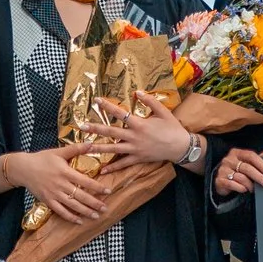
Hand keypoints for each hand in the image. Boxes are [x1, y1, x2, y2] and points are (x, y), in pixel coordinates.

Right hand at [4, 143, 112, 222]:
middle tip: (105, 208)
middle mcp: (60, 184)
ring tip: (96, 216)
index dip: (97, 187)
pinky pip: (60, 211)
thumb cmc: (42, 158)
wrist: (23, 168)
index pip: (85, 181)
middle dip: (94, 203)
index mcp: (65, 172)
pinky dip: (70, 217)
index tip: (108, 191)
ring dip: (85, 212)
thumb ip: (76, 149)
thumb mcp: (59, 152)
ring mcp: (54, 194)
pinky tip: (79, 221)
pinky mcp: (48, 201)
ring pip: (72, 205)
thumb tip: (91, 143)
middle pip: (80, 196)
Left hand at [76, 95, 192, 168]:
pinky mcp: (137, 159)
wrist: (180, 147)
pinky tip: (102, 170)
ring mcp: (134, 149)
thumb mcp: (163, 111)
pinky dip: (113, 168)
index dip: (107, 106)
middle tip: (82, 126)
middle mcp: (134, 137)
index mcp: (139, 124)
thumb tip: (137, 92)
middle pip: (111, 132)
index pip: (120, 113)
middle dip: (96, 129)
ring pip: (113, 149)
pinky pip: (123, 164)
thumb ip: (150, 101)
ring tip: (85, 148)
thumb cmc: (172, 127)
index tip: (96, 100)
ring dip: (99, 148)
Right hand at [213, 148, 262, 196]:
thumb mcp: (248, 163)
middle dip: (259, 177)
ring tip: (255, 189)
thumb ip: (258, 159)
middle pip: (247, 168)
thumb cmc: (237, 171)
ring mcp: (223, 170)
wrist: (222, 181)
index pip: (251, 155)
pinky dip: (240, 188)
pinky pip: (232, 184)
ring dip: (250, 185)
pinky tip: (245, 190)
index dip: (261, 164)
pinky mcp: (219, 180)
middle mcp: (229, 160)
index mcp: (237, 153)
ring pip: (241, 177)